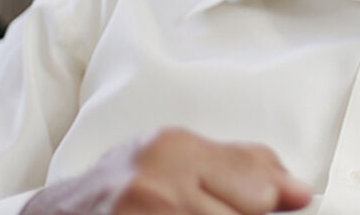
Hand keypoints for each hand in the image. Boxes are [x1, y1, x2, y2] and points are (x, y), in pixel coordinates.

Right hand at [22, 127, 312, 214]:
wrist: (60, 213)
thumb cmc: (125, 185)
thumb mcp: (182, 159)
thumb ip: (246, 166)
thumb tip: (299, 192)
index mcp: (175, 150)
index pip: (259, 191)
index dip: (265, 206)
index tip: (264, 207)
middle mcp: (156, 184)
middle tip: (205, 208)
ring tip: (190, 212)